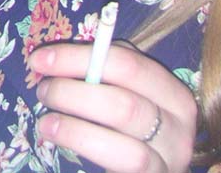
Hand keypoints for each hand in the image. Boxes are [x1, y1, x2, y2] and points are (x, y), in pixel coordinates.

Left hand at [31, 41, 196, 172]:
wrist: (146, 168)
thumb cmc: (132, 124)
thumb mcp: (127, 91)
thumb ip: (104, 70)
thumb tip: (55, 57)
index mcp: (175, 95)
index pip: (128, 64)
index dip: (78, 58)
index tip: (41, 59)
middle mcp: (179, 132)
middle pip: (125, 107)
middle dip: (73, 95)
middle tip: (43, 91)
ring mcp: (168, 166)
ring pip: (125, 151)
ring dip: (75, 131)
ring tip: (45, 122)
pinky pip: (117, 170)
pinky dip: (83, 152)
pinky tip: (59, 142)